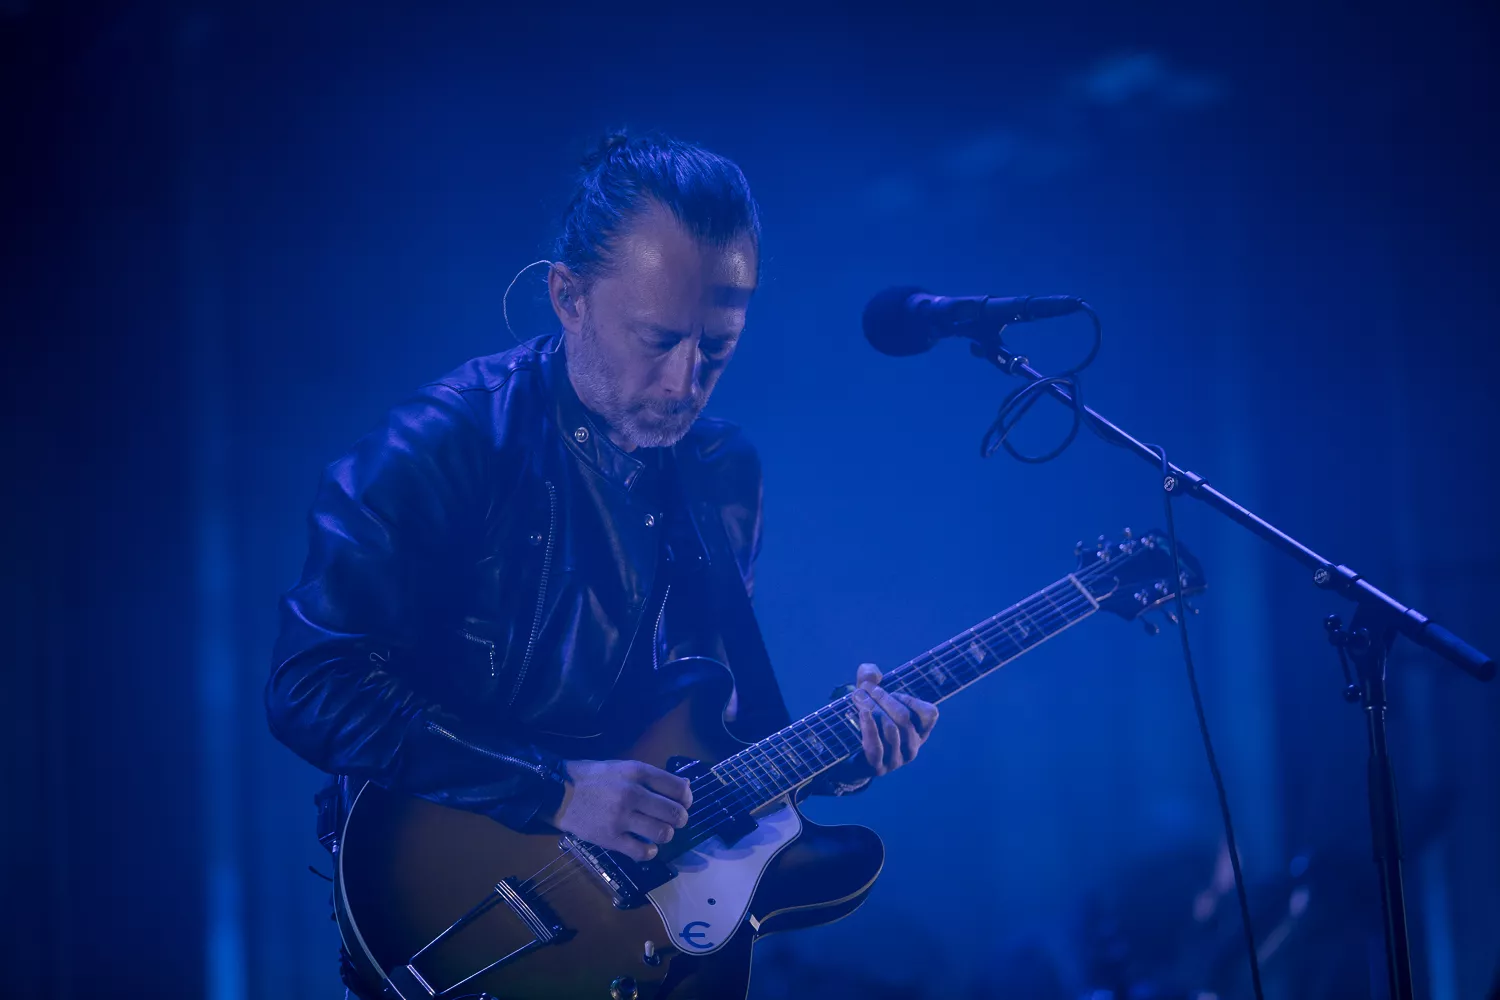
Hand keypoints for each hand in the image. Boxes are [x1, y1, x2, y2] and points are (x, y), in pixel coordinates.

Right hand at [547, 759, 692, 860]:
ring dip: (666, 835)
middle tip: (675, 821)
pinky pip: (642, 851)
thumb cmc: (593, 778)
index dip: (686, 799)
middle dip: (680, 819)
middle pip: (674, 813)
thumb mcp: (623, 767)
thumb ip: (652, 777)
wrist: (558, 792)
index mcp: (637, 772)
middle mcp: (632, 793)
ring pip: (662, 833)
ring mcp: (621, 817)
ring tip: (659, 833)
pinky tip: (647, 847)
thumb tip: (684, 787)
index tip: (683, 803)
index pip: (677, 788)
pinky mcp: (610, 838)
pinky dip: (650, 852)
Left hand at [848, 662, 938, 777]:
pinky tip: (863, 713)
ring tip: (858, 697)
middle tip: (865, 688)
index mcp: (919, 732)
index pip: (929, 714)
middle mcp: (912, 747)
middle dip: (884, 698)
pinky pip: (876, 746)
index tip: (892, 691)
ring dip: (873, 708)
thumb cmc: (865, 720)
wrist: (847, 754)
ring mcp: (897, 760)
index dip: (910, 698)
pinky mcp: (877, 767)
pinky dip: (869, 727)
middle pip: (904, 717)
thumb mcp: (868, 695)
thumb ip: (869, 676)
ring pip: (890, 729)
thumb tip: (873, 674)